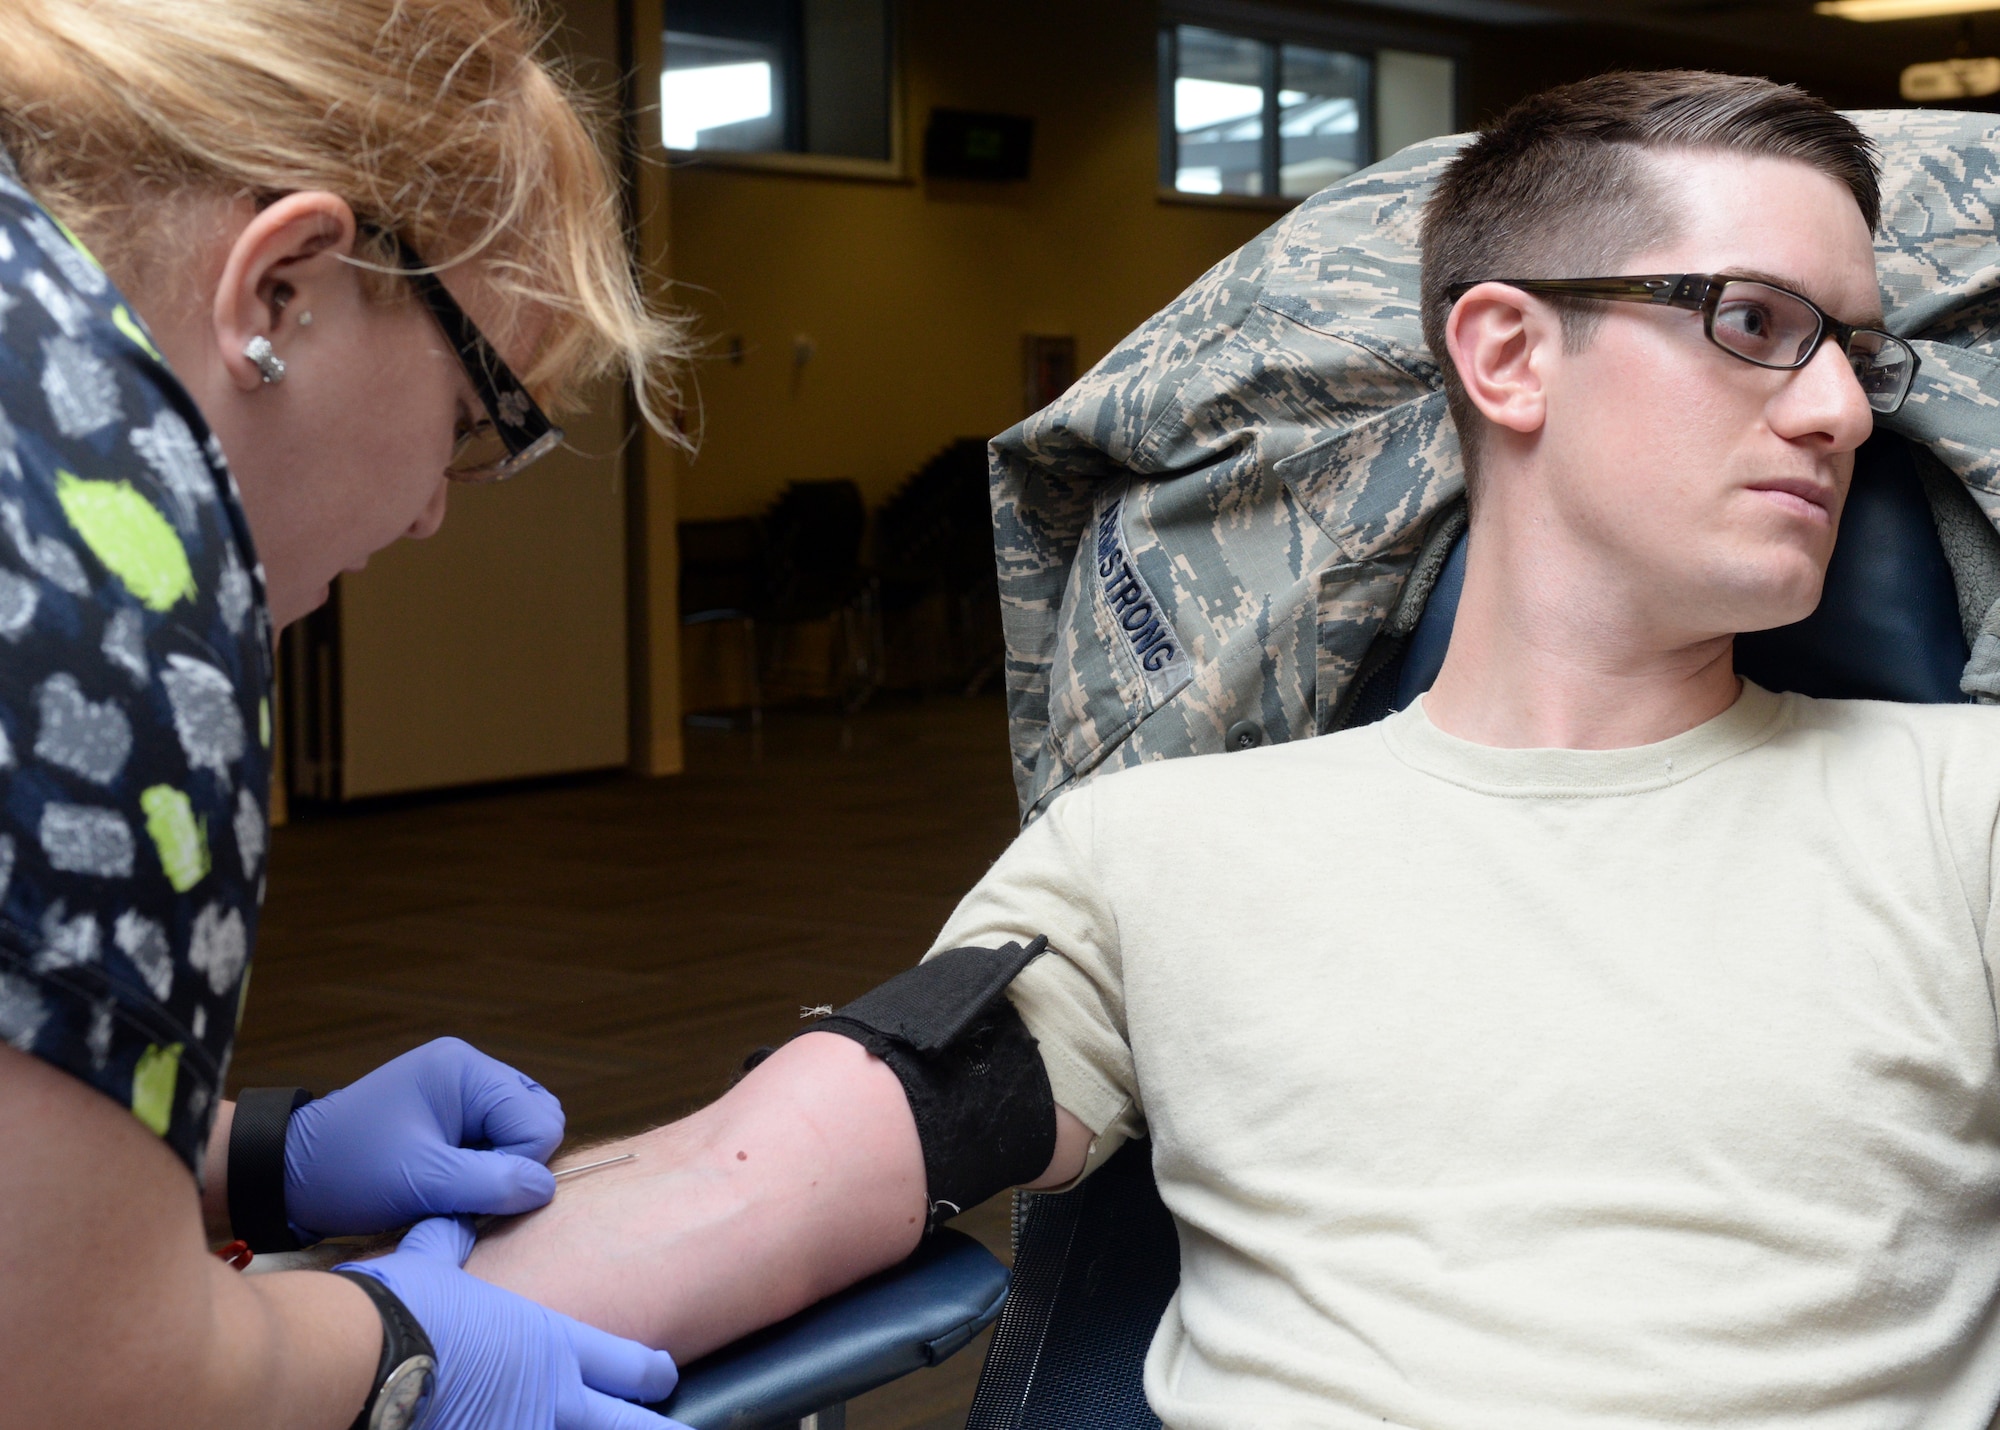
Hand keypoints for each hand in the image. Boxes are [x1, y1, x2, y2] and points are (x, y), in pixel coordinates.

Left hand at [286, 1037, 565, 1240]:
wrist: (287, 1174)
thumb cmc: (348, 1172)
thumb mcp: (420, 1182)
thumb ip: (490, 1183)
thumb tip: (544, 1189)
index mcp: (463, 1069)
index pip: (538, 1121)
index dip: (516, 1167)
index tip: (470, 1194)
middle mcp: (469, 1068)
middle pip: (538, 1119)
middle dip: (511, 1163)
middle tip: (462, 1189)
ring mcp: (461, 1088)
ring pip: (523, 1130)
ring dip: (499, 1167)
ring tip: (454, 1185)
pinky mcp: (452, 1110)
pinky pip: (498, 1137)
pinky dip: (485, 1165)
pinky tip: (450, 1180)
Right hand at [340, 1217, 689, 1429]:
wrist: (362, 1363)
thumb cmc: (400, 1309)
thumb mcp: (432, 1264)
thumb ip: (450, 1244)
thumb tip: (451, 1218)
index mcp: (551, 1344)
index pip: (627, 1362)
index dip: (652, 1373)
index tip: (664, 1377)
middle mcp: (551, 1399)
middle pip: (629, 1425)